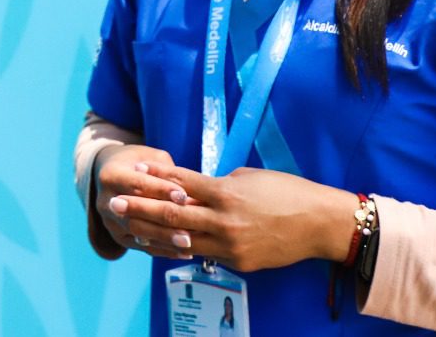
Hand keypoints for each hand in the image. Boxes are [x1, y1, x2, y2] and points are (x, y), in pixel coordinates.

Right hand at [93, 144, 193, 256]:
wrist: (112, 177)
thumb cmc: (138, 163)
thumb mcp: (149, 157)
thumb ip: (165, 172)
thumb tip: (189, 192)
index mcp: (111, 175)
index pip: (137, 185)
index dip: (160, 190)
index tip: (183, 196)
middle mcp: (106, 201)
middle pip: (135, 215)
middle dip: (163, 222)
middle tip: (190, 227)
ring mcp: (110, 222)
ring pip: (138, 233)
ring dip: (165, 240)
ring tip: (189, 243)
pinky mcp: (119, 237)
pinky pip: (142, 247)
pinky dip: (164, 250)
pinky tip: (185, 252)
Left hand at [108, 162, 357, 272]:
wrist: (320, 224)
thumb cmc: (287, 191)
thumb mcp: (248, 178)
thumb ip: (218, 186)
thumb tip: (194, 190)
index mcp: (226, 193)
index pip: (181, 184)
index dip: (155, 177)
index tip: (133, 171)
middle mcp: (224, 221)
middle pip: (172, 214)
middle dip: (141, 208)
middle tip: (115, 203)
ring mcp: (230, 246)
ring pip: (182, 240)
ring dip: (154, 234)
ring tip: (130, 227)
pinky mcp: (239, 263)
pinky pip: (204, 254)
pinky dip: (181, 248)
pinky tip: (163, 245)